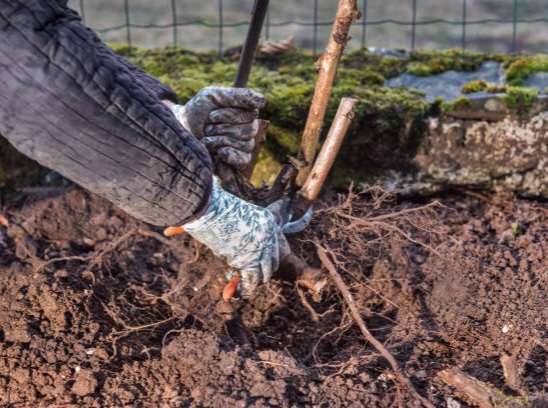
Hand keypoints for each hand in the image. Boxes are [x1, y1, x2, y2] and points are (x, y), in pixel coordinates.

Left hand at [170, 86, 265, 170]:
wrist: (180, 131)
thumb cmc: (197, 111)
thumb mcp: (213, 96)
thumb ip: (238, 96)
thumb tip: (263, 101)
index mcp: (246, 112)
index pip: (251, 114)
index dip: (229, 114)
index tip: (212, 114)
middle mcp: (248, 129)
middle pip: (249, 130)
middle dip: (223, 128)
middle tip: (208, 127)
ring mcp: (243, 146)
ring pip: (245, 144)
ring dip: (220, 140)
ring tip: (207, 139)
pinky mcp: (236, 162)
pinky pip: (244, 160)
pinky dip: (231, 156)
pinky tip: (220, 153)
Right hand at [181, 177, 278, 298]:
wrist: (207, 205)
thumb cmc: (205, 207)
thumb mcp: (213, 217)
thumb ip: (204, 225)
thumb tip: (167, 231)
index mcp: (266, 220)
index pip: (270, 246)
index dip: (259, 259)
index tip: (244, 268)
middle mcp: (269, 233)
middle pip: (270, 261)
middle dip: (256, 273)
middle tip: (239, 279)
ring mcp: (262, 247)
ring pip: (262, 274)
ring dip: (249, 285)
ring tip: (234, 290)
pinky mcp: (251, 260)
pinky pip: (251, 281)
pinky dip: (242, 291)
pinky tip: (229, 293)